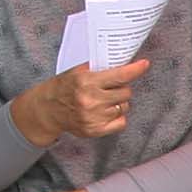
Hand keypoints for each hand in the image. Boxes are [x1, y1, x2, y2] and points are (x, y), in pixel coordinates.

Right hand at [14, 56, 148, 144]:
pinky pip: (121, 122)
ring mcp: (94, 116)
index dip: (135, 70)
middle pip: (126, 92)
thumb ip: (97, 68)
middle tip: (110, 88)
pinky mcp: (96, 130)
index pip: (119, 76)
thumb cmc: (63, 88)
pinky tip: (105, 112)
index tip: (145, 64)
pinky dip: (117, 117)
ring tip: (103, 100)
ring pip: (124, 107)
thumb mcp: (76, 72)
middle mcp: (91, 100)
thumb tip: (122, 61)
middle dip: (121, 88)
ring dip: (118, 103)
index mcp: (86, 82)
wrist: (47, 110)